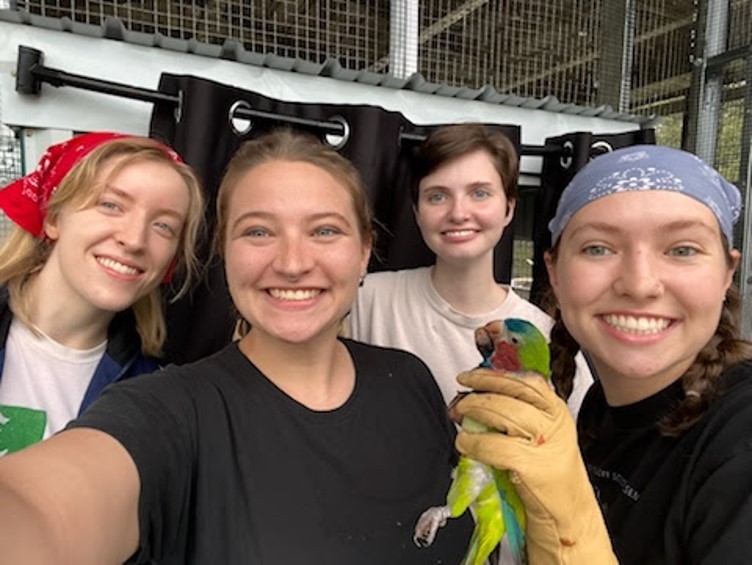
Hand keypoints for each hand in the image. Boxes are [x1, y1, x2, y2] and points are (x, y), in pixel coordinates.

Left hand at [454, 368, 617, 564]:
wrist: (566, 513)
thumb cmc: (548, 475)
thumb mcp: (540, 434)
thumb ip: (518, 412)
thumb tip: (478, 397)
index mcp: (556, 409)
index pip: (527, 379)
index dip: (495, 374)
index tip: (472, 376)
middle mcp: (553, 421)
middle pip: (511, 391)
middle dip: (479, 389)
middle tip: (461, 397)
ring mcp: (544, 442)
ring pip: (502, 412)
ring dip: (474, 410)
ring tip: (459, 416)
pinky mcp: (531, 465)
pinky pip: (493, 445)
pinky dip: (473, 442)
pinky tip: (465, 443)